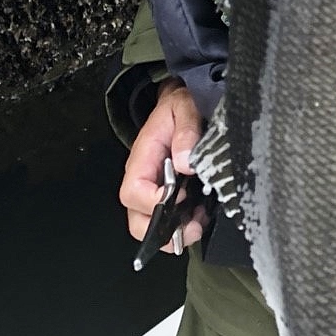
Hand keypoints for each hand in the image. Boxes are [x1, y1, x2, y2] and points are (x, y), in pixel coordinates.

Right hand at [120, 78, 207, 251]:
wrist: (182, 102)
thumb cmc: (180, 104)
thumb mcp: (184, 107)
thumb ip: (186, 130)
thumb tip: (185, 163)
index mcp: (143, 157)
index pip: (133, 191)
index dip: (154, 202)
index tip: (182, 198)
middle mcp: (144, 177)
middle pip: (136, 218)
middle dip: (160, 232)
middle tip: (190, 229)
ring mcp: (154, 188)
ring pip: (150, 224)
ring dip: (173, 233)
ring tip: (199, 225)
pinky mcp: (169, 193)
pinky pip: (167, 220)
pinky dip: (183, 226)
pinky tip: (201, 217)